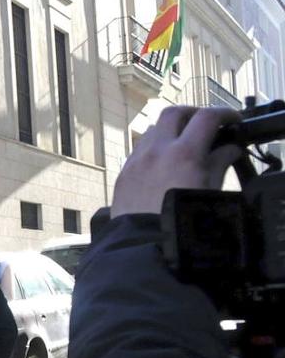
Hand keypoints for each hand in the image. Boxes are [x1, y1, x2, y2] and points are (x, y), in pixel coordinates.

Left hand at [111, 106, 244, 217]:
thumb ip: (220, 164)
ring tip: (184, 144)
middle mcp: (156, 151)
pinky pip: (139, 149)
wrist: (146, 244)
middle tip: (206, 125)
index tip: (232, 121)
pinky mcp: (124, 173)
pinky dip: (154, 147)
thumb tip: (229, 150)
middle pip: (173, 113)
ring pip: (152, 130)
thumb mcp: (210, 191)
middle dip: (192, 114)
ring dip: (170, 130)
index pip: (207, 118)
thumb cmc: (183, 222)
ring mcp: (136, 160)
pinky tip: (163, 162)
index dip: (225, 114)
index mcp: (183, 152)